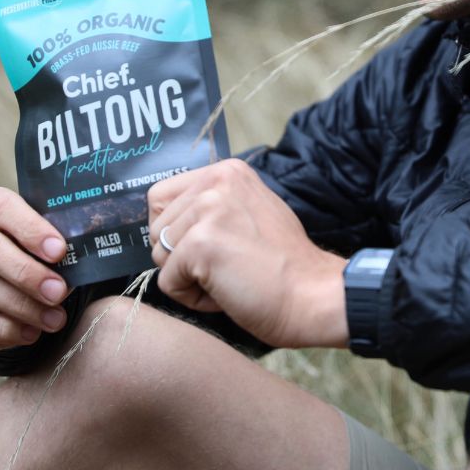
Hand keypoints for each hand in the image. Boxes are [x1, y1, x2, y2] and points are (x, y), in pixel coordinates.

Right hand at [0, 187, 71, 351]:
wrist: (12, 283)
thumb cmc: (39, 252)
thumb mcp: (52, 237)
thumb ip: (67, 236)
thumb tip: (100, 236)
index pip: (2, 207)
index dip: (30, 229)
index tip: (59, 251)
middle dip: (27, 274)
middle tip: (59, 292)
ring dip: (21, 306)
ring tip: (54, 320)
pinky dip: (3, 329)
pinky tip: (30, 333)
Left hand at [148, 159, 348, 348]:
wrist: (312, 295)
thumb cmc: (284, 265)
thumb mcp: (251, 212)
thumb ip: (213, 206)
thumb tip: (168, 222)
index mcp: (227, 171)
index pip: (161, 198)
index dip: (176, 232)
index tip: (213, 246)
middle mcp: (216, 181)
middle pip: (156, 228)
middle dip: (181, 257)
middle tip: (227, 266)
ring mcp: (209, 210)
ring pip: (159, 255)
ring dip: (188, 278)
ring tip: (230, 277)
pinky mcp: (202, 243)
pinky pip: (167, 283)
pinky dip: (192, 299)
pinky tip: (228, 292)